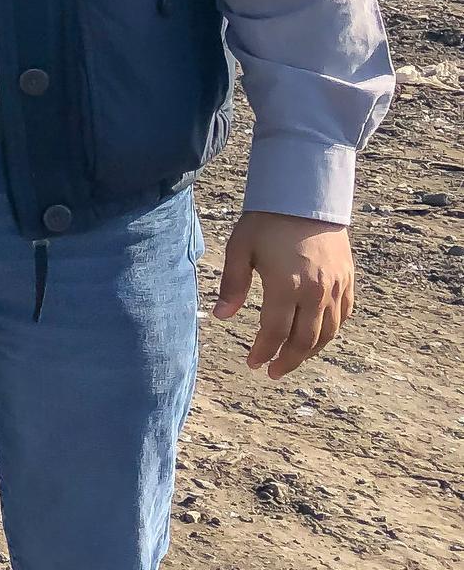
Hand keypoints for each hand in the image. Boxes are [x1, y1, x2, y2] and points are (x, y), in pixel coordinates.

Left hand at [216, 210, 355, 379]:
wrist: (306, 197)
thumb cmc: (267, 222)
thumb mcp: (240, 249)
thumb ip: (232, 285)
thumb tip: (220, 316)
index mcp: (286, 285)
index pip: (275, 332)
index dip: (263, 352)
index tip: (253, 364)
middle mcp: (316, 291)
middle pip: (304, 340)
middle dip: (287, 360)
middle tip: (272, 372)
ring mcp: (335, 286)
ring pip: (327, 332)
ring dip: (309, 351)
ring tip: (291, 359)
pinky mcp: (347, 280)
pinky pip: (343, 315)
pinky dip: (330, 332)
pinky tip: (316, 337)